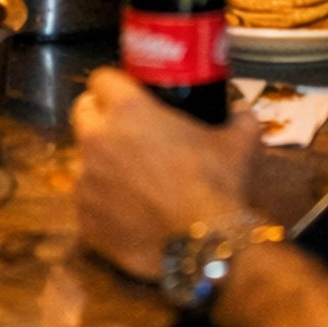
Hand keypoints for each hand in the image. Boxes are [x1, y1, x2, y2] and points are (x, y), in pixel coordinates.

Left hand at [72, 67, 257, 280]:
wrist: (204, 247)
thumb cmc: (216, 184)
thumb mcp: (238, 144)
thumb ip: (240, 121)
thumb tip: (245, 114)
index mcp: (127, 110)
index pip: (101, 79)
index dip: (114, 87)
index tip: (128, 98)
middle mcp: (96, 138)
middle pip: (82, 113)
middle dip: (99, 118)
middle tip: (125, 134)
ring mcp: (85, 180)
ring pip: (83, 160)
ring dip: (100, 164)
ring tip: (129, 180)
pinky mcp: (84, 218)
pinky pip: (87, 202)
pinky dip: (102, 204)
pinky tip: (127, 214)